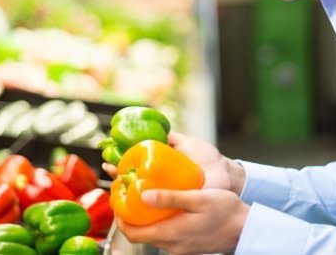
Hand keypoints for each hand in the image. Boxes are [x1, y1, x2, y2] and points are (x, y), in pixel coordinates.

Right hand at [103, 132, 244, 193]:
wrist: (227, 175)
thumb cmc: (210, 159)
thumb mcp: (187, 143)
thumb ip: (172, 138)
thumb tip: (154, 129)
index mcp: (163, 165)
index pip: (138, 161)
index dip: (123, 158)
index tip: (110, 153)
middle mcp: (162, 180)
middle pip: (134, 177)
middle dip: (119, 173)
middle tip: (108, 167)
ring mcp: (167, 193)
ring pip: (141, 192)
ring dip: (125, 187)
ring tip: (115, 180)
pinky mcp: (175, 204)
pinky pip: (155, 206)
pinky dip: (142, 204)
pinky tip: (132, 199)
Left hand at [117, 187, 248, 254]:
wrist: (245, 228)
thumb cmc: (225, 211)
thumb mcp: (198, 198)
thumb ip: (170, 197)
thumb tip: (143, 195)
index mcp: (171, 234)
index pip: (134, 233)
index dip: (121, 218)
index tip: (117, 200)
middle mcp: (172, 245)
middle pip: (140, 234)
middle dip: (130, 216)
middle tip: (127, 195)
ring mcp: (179, 247)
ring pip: (153, 234)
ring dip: (144, 218)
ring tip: (143, 196)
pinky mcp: (186, 245)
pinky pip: (165, 234)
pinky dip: (158, 221)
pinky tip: (163, 206)